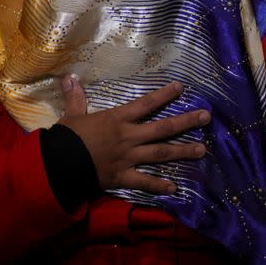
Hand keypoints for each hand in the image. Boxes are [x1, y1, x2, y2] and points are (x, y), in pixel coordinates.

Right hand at [57, 75, 209, 194]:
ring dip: (182, 151)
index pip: (146, 103)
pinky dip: (159, 185)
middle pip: (163, 128)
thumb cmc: (66, 138)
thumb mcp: (72, 115)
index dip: (164, 94)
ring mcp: (128, 158)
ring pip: (161, 153)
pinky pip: (144, 181)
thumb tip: (68, 77)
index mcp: (117, 119)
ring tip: (202, 149)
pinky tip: (175, 188)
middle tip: (206, 117)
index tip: (181, 87)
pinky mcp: (123, 177)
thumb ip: (75, 97)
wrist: (58, 164)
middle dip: (186, 122)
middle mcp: (128, 136)